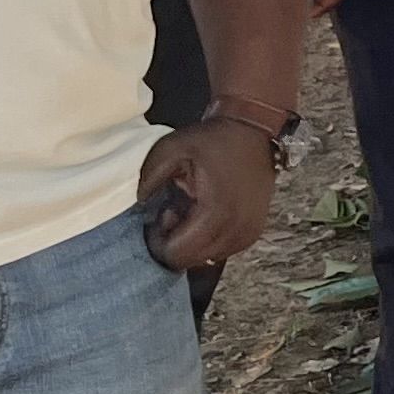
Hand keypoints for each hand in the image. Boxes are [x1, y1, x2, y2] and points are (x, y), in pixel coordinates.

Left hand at [137, 118, 278, 271]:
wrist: (254, 131)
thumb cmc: (212, 140)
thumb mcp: (170, 149)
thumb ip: (148, 180)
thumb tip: (139, 207)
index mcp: (216, 212)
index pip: (177, 255)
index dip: (159, 241)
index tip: (161, 215)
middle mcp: (237, 229)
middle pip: (191, 262)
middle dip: (176, 243)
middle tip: (174, 212)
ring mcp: (249, 232)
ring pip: (207, 259)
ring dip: (193, 243)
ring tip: (191, 212)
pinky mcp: (254, 231)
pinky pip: (223, 251)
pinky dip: (209, 240)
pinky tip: (206, 215)